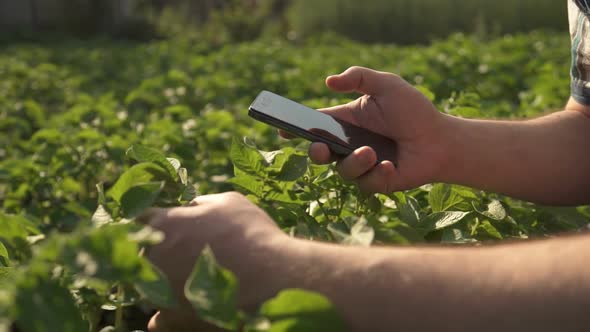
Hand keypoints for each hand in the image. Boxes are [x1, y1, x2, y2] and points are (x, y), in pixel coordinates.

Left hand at [143, 192, 290, 331]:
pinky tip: (192, 286)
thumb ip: (199, 203)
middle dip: (159, 246)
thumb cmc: (250, 230)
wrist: (271, 271)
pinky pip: (162, 298)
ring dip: (163, 270)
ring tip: (190, 267)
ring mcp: (162, 282)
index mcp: (166, 222)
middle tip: (183, 247)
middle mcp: (157, 252)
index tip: (166, 223)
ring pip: (151, 274)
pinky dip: (172, 293)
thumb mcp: (227, 202)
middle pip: (144, 248)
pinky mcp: (173, 306)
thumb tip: (188, 208)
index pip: (144, 218)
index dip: (156, 220)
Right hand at [295, 66, 448, 192]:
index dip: (295, 128)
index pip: (315, 125)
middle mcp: (349, 145)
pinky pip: (366, 183)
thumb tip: (328, 81)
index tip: (282, 129)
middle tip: (321, 148)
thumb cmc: (414, 111)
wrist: (441, 139)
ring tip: (371, 152)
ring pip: (343, 170)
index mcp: (346, 122)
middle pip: (320, 153)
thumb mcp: (387, 85)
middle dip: (316, 153)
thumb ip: (359, 77)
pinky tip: (388, 166)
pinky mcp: (376, 183)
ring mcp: (361, 166)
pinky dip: (376, 174)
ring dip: (354, 162)